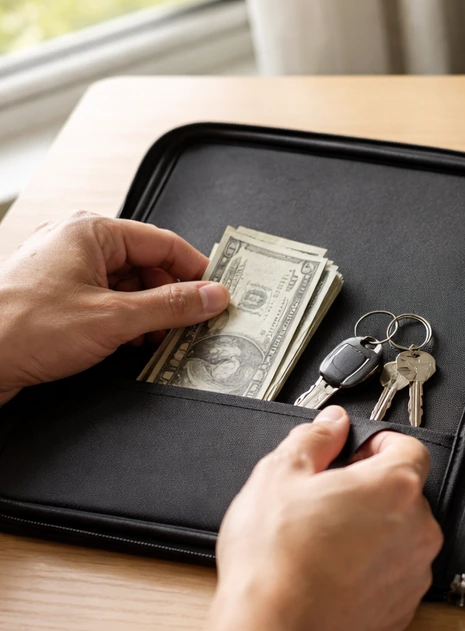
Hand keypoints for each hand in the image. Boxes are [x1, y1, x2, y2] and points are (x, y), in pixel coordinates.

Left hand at [0, 211, 229, 404]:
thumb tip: (212, 296)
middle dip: (173, 297)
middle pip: (148, 264)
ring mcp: (65, 270)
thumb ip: (171, 306)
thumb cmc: (24, 328)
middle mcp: (77, 243)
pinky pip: (107, 300)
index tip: (219, 295)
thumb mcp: (114, 318)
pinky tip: (134, 344)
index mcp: (91, 232)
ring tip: (164, 340)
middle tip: (197, 324)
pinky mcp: (57, 297)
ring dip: (150, 313)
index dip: (196, 271)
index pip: (164, 243)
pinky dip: (127, 321)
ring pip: (128, 285)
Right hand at [213, 406, 441, 630]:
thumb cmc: (277, 562)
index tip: (353, 455)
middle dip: (370, 492)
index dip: (378, 446)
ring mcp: (413, 574)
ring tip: (322, 545)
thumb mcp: (279, 475)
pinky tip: (329, 578)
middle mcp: (418, 529)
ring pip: (400, 538)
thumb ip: (314, 438)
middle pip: (404, 494)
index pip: (410, 447)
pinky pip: (392, 578)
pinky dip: (369, 574)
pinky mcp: (401, 611)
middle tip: (326, 501)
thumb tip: (331, 424)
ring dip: (372, 535)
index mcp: (395, 486)